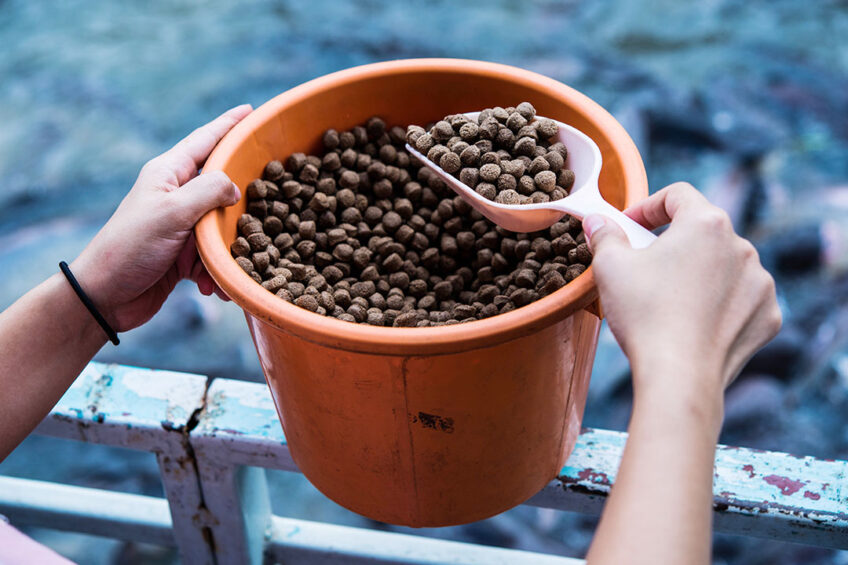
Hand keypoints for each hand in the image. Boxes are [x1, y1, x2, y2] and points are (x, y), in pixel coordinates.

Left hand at [71, 104, 251, 331]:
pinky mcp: (183, 255)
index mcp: (168, 174)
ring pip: (221, 226)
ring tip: (240, 260)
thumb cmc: (132, 248)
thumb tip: (236, 188)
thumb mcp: (172, 212)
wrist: (105, 297)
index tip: (252, 109)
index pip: (205, 140)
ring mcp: (180, 225)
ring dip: (230, 248)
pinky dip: (217, 273)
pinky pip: (212, 258)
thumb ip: (209, 191)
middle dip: (244, 199)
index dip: (229, 124)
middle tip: (274, 196)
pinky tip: (214, 287)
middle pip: (221, 185)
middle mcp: (176, 195)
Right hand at [583, 182, 780, 399]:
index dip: (647, 206)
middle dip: (672, 243)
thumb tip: (597, 222)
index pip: (677, 195)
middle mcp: (742, 247)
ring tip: (668, 298)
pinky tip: (693, 321)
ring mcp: (760, 283)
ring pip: (723, 266)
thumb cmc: (644, 314)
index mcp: (706, 224)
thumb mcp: (609, 266)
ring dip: (698, 273)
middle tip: (643, 265)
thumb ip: (604, 235)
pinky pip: (740, 299)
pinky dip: (719, 304)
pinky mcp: (767, 316)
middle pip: (702, 232)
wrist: (679, 375)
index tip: (628, 226)